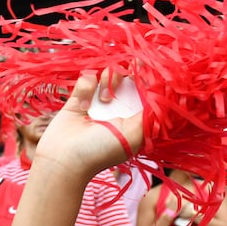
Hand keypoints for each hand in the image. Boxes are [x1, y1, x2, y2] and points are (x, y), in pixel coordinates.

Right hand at [31, 73, 146, 175]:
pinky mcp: (79, 96)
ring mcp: (99, 100)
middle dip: (129, 73)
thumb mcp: (134, 135)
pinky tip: (83, 107)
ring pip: (109, 72)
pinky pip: (87, 78)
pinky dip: (86, 89)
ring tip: (104, 100)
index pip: (148, 89)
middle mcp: (119, 106)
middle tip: (128, 76)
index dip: (149, 76)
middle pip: (130, 75)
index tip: (147, 66)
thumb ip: (150, 112)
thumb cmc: (101, 152)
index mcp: (135, 115)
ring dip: (108, 81)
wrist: (64, 159)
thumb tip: (161, 90)